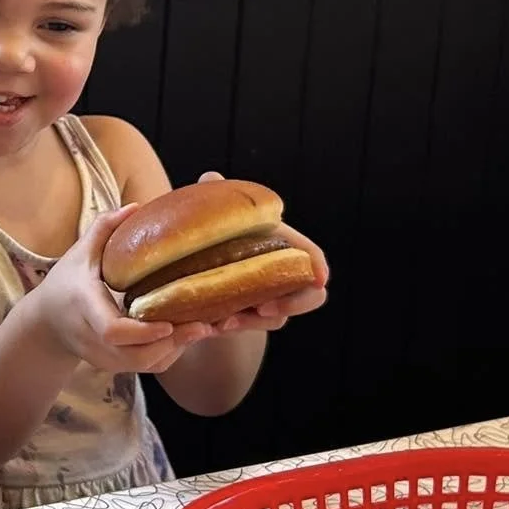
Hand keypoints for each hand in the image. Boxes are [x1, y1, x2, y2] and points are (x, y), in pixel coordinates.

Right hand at [29, 206, 212, 374]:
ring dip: (175, 350)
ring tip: (201, 327)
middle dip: (172, 344)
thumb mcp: (79, 253)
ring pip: (145, 365)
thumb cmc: (65, 284)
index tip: (169, 323)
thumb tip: (136, 206)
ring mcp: (104, 358)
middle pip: (135, 355)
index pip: (112, 330)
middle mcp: (93, 338)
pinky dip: (168, 355)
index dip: (142, 332)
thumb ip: (104, 228)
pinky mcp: (114, 367)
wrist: (46, 326)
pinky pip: (147, 367)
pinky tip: (185, 335)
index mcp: (84, 306)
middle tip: (203, 325)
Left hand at [190, 170, 330, 334]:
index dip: (317, 265)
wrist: (189, 265)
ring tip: (225, 321)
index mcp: (280, 244)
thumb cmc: (212, 232)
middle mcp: (282, 274)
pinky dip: (235, 328)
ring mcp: (270, 298)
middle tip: (263, 307)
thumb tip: (211, 178)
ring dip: (254, 322)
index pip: (309, 254)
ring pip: (278, 317)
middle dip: (294, 304)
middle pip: (311, 295)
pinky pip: (251, 329)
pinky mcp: (250, 318)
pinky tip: (210, 326)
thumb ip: (217, 198)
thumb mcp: (213, 216)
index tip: (318, 278)